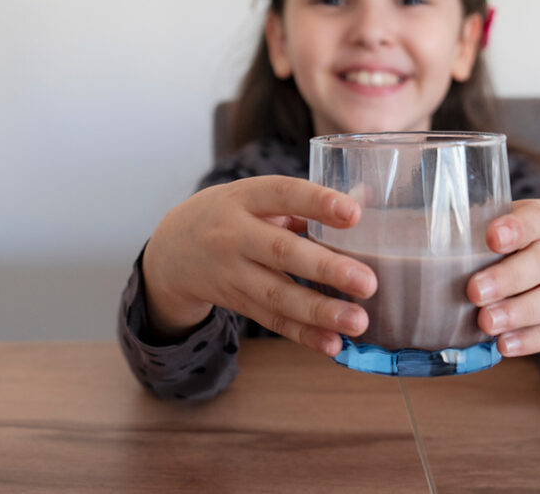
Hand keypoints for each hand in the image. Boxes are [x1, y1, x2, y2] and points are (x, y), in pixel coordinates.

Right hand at [142, 175, 377, 356]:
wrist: (171, 249)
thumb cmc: (231, 214)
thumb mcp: (257, 196)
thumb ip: (305, 202)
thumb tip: (364, 200)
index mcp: (245, 197)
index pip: (282, 195)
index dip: (317, 203)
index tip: (353, 214)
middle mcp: (234, 235)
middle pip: (281, 252)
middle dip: (326, 268)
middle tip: (368, 283)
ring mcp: (232, 273)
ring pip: (277, 295)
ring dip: (320, 312)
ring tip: (358, 322)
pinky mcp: (236, 302)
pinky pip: (271, 320)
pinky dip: (303, 335)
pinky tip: (333, 344)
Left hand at [466, 199, 539, 357]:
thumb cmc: (539, 236)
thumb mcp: (523, 219)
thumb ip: (484, 226)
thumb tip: (426, 233)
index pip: (533, 221)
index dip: (515, 229)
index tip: (492, 237)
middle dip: (508, 279)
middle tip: (474, 291)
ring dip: (519, 314)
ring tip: (486, 323)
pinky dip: (532, 341)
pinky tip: (505, 346)